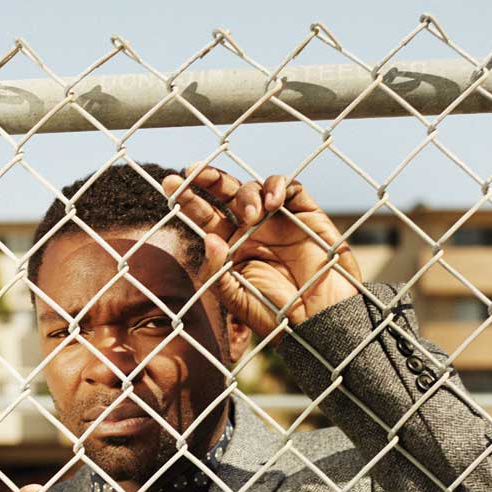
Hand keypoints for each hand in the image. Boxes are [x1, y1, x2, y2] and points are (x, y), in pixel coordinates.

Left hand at [162, 165, 361, 339]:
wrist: (320, 320)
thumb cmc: (276, 314)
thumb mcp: (237, 298)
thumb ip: (217, 271)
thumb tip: (208, 237)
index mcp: (229, 245)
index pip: (204, 215)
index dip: (188, 197)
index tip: (171, 184)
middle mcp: (250, 228)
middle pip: (224, 192)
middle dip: (208, 178)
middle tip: (195, 171)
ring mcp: (277, 219)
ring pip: (254, 188)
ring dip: (247, 195)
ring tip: (253, 216)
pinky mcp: (304, 213)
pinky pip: (290, 188)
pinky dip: (278, 187)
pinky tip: (273, 203)